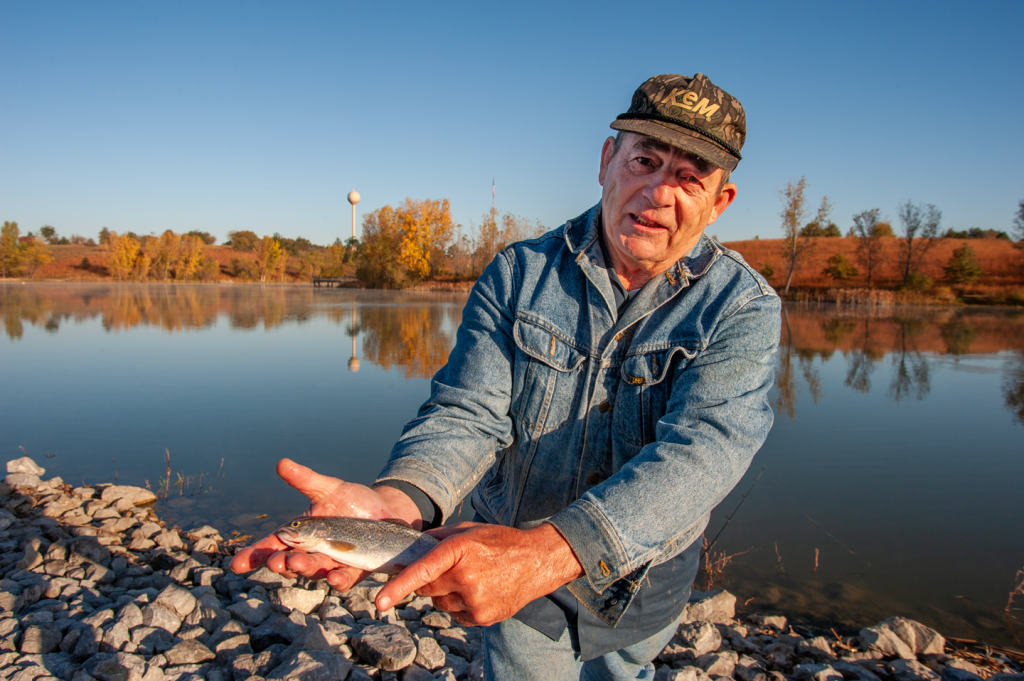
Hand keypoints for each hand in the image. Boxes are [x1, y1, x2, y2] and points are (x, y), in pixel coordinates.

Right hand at [230, 458, 421, 591]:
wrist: (386, 510)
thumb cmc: (352, 500)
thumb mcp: (328, 488)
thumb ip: (304, 479)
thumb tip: (281, 463)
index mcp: (300, 534)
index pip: (271, 546)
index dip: (253, 556)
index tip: (237, 564)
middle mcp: (312, 552)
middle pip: (290, 562)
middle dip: (281, 563)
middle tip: (276, 561)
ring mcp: (333, 562)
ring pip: (314, 571)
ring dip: (305, 570)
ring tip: (299, 564)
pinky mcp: (355, 569)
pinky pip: (344, 579)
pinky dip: (338, 580)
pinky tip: (334, 577)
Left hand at [375, 522, 582, 626]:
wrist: (538, 561)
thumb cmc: (501, 541)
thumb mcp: (470, 530)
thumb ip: (440, 537)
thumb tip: (412, 545)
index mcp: (461, 550)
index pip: (423, 570)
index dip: (398, 587)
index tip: (380, 602)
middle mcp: (467, 577)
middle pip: (427, 588)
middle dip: (429, 580)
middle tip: (449, 570)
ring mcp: (476, 600)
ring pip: (440, 604)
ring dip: (446, 594)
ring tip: (472, 579)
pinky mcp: (483, 617)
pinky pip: (456, 615)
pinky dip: (460, 606)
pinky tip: (479, 591)